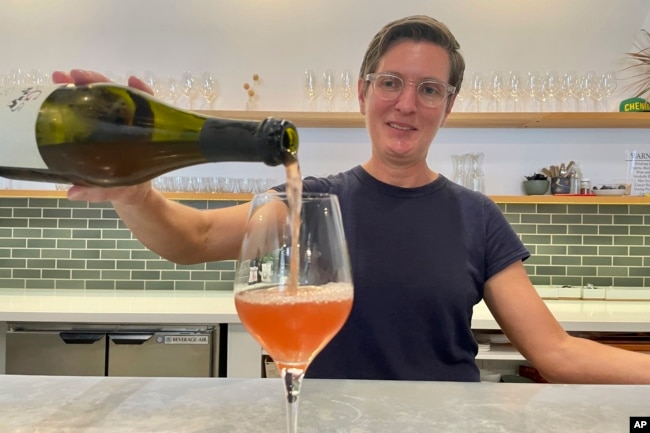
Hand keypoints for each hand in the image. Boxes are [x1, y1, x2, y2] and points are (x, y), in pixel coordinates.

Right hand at [51, 69, 154, 202]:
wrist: (128, 195)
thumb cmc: (131, 190)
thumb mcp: (119, 191)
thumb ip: (99, 192)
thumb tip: (73, 192)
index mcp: (141, 136)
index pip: (146, 106)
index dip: (141, 92)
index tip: (132, 81)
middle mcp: (128, 125)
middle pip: (115, 96)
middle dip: (95, 82)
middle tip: (74, 76)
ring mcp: (112, 124)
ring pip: (98, 99)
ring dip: (79, 85)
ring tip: (59, 77)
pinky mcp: (97, 128)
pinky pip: (87, 109)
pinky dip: (72, 98)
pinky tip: (56, 90)